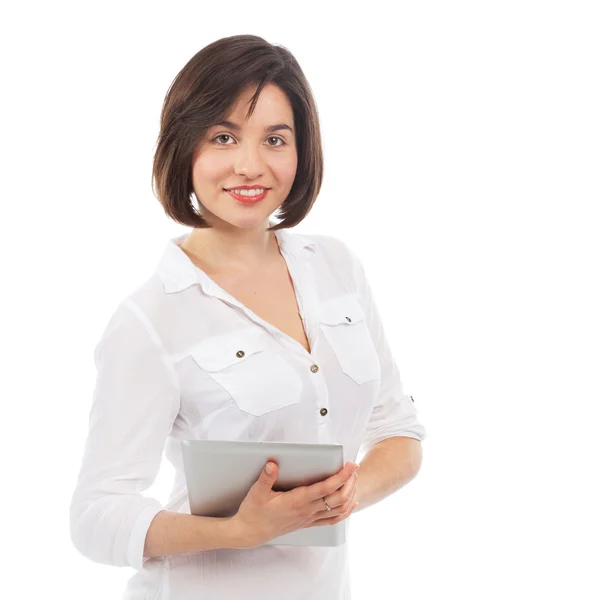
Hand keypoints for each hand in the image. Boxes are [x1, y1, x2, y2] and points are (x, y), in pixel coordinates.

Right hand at [231, 460, 360, 548]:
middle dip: (349, 482)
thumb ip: (266, 478)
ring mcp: (309, 518)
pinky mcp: (308, 523)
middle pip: (338, 498)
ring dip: (349, 495)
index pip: (325, 488)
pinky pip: (332, 520)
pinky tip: (350, 504)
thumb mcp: (256, 494)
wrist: (250, 534)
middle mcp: (306, 511)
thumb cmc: (253, 513)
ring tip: (354, 480)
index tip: (350, 466)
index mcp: (297, 501)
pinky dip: (345, 511)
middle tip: (354, 468)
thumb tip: (272, 464)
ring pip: (338, 510)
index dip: (341, 476)